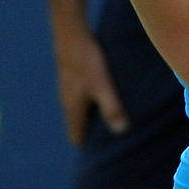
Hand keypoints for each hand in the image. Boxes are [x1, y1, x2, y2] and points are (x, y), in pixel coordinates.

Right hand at [52, 30, 128, 145]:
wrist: (71, 33)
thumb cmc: (88, 61)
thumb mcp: (103, 86)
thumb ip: (111, 108)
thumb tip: (121, 131)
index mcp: (73, 108)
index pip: (76, 136)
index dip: (88, 146)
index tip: (103, 155)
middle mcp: (67, 100)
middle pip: (78, 124)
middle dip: (92, 133)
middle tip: (112, 139)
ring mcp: (68, 88)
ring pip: (80, 110)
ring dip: (93, 117)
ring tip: (113, 119)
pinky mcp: (73, 75)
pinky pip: (82, 96)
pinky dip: (92, 102)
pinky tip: (107, 94)